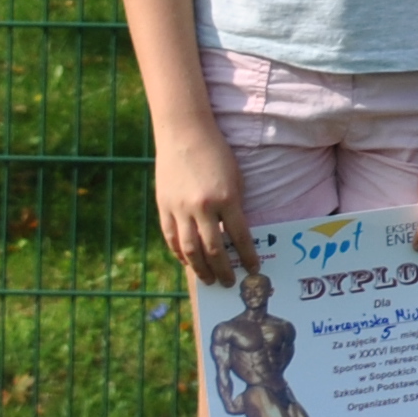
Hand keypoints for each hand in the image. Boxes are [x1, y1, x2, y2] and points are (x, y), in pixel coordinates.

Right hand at [156, 131, 253, 283]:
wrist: (184, 134)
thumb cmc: (216, 154)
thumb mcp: (234, 179)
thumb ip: (233, 208)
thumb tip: (233, 237)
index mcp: (226, 198)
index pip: (240, 237)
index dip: (247, 256)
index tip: (253, 269)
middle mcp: (202, 207)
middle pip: (213, 249)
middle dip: (223, 269)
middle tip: (229, 282)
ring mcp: (180, 208)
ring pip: (189, 249)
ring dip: (199, 268)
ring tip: (208, 279)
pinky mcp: (164, 206)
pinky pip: (171, 237)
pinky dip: (179, 252)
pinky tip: (187, 261)